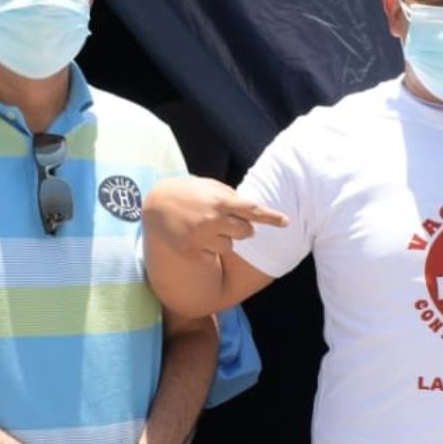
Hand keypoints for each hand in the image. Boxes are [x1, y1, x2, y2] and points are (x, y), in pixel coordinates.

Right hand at [144, 176, 287, 260]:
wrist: (156, 204)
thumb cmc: (188, 192)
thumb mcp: (209, 186)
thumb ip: (231, 197)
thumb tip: (251, 212)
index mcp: (220, 200)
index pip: (252, 210)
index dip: (271, 217)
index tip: (286, 222)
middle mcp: (212, 219)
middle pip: (246, 233)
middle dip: (242, 229)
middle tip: (226, 222)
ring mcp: (201, 236)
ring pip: (229, 246)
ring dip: (222, 239)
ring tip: (204, 228)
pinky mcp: (192, 251)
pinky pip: (212, 256)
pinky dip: (207, 249)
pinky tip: (194, 238)